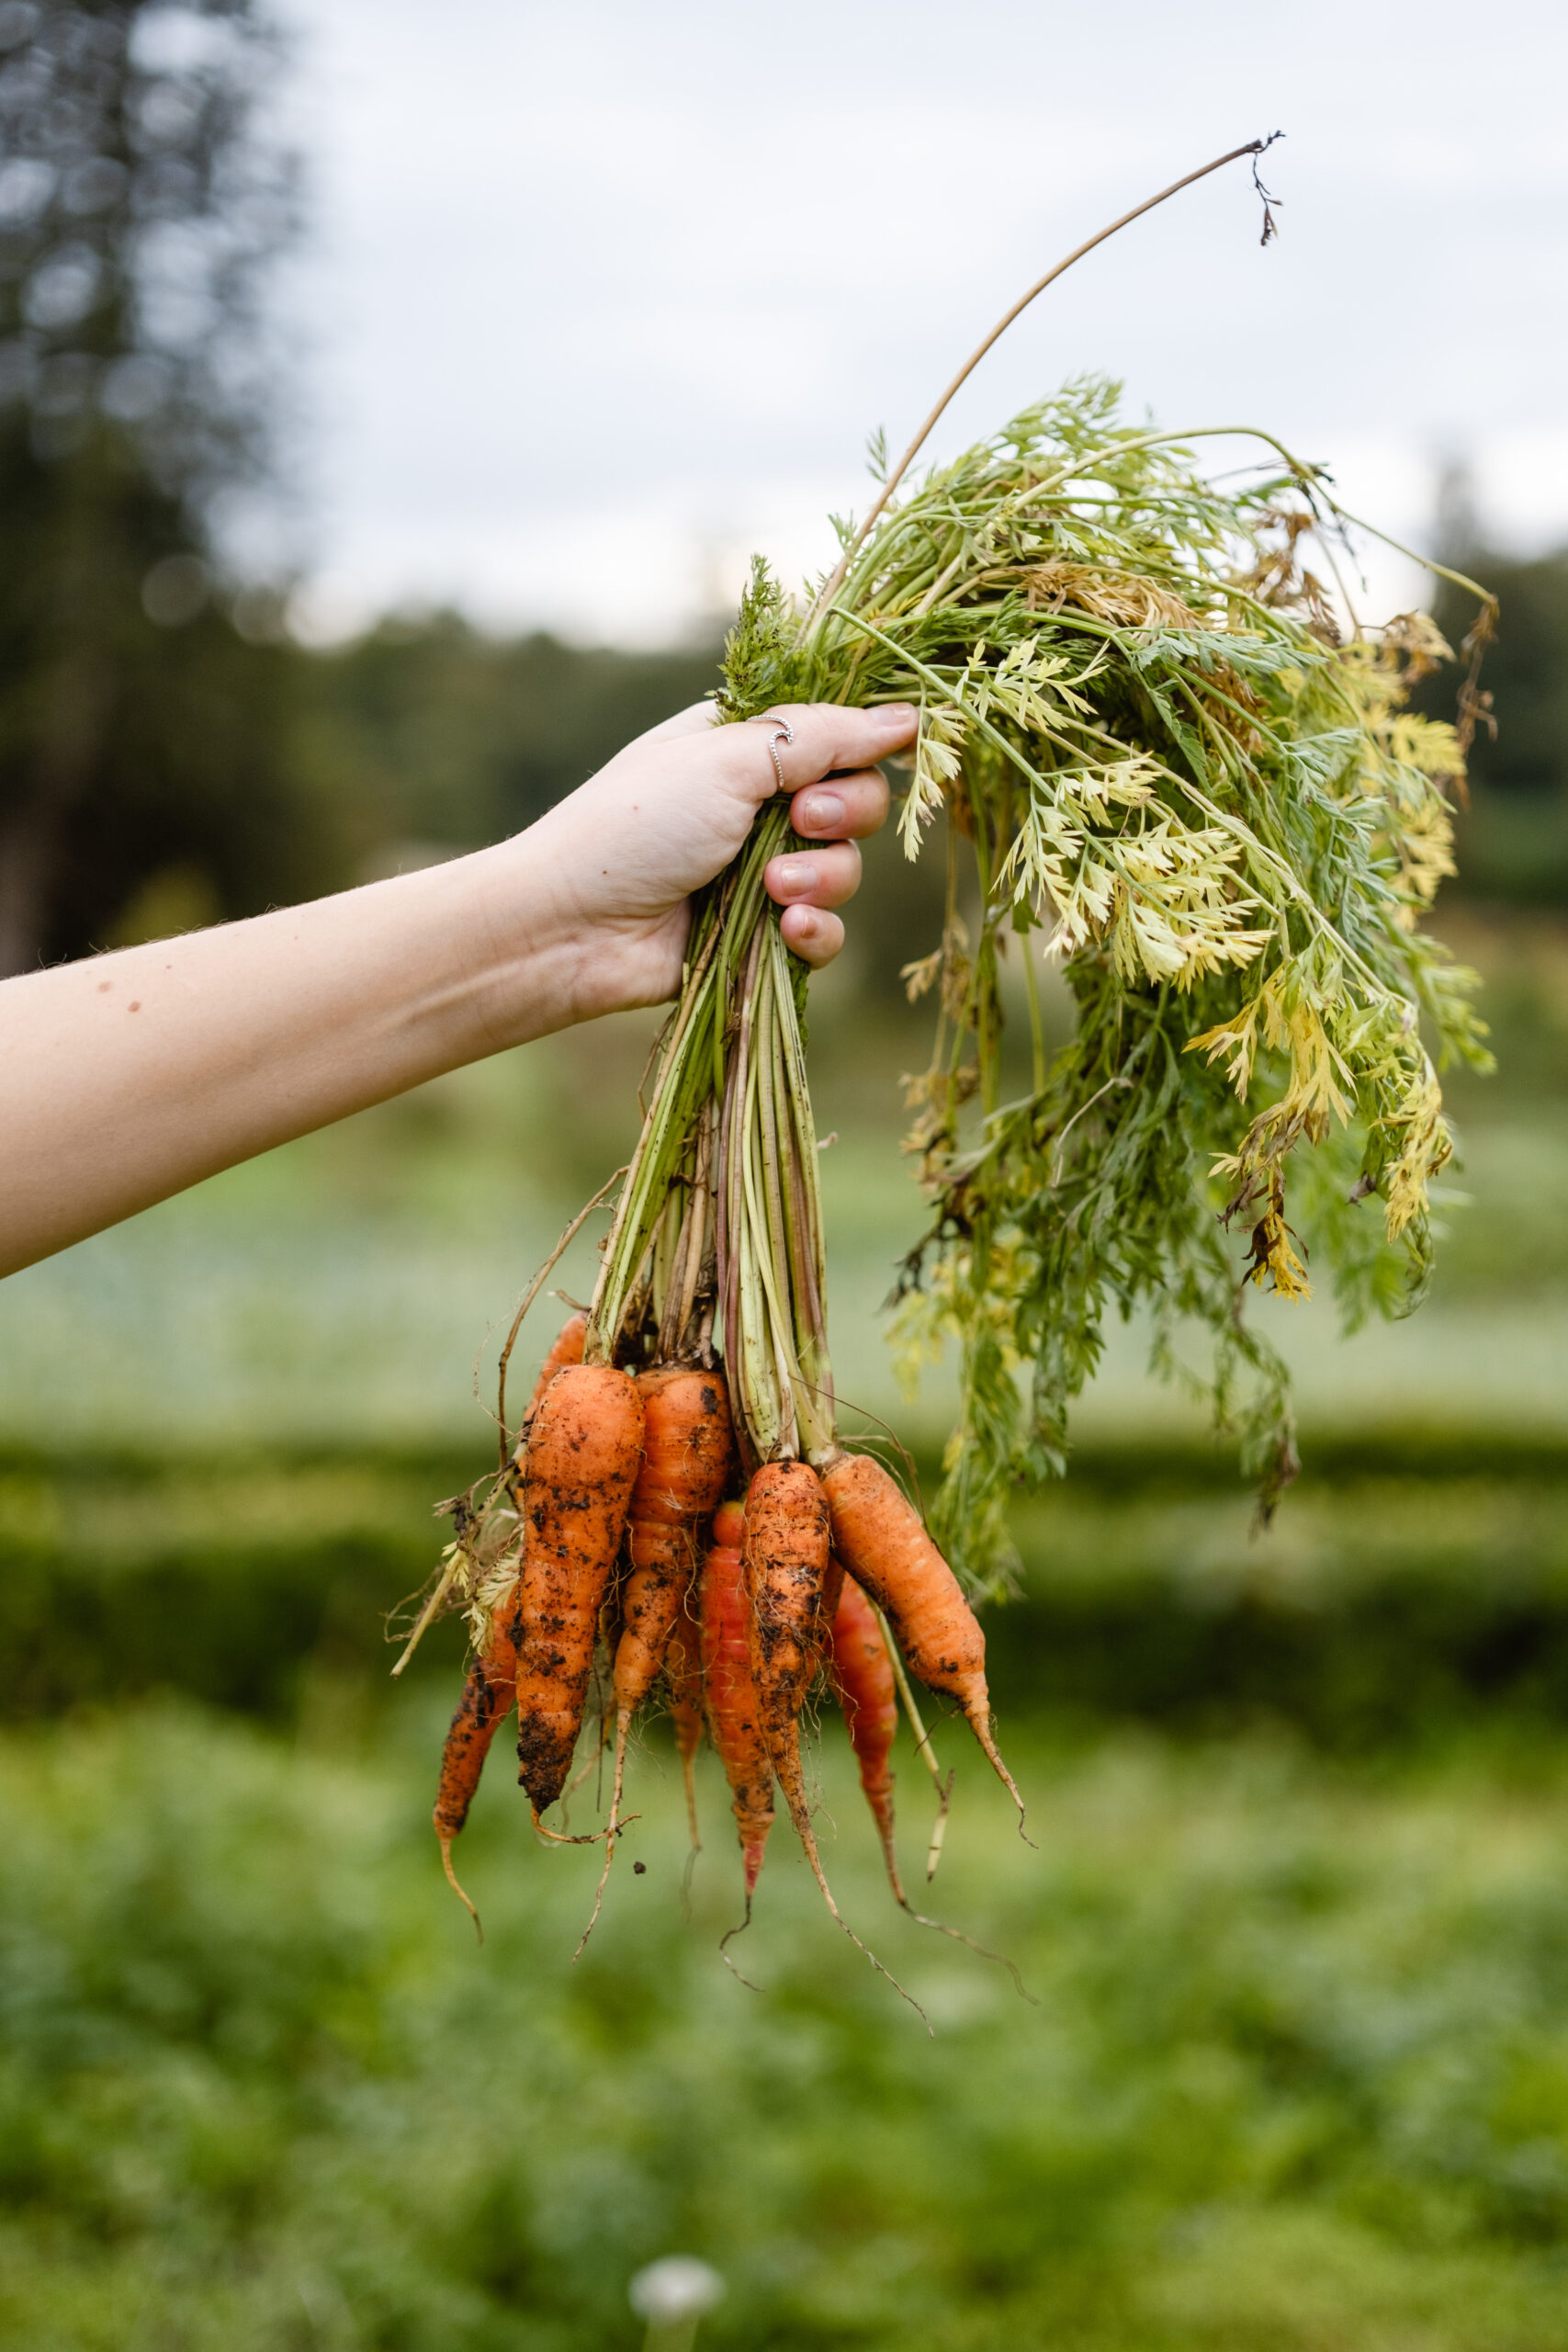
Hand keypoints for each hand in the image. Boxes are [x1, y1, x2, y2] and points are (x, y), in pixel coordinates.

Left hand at [520, 699, 917, 1017]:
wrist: (572, 926)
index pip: (838, 734)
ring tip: (772, 889)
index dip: (863, 747)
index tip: (874, 754)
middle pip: (856, 803)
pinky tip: (786, 929)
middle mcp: (758, 804)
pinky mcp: (760, 935)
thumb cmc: (637, 825)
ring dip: (823, 878)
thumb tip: (906, 716)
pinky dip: (816, 933)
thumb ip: (821, 737)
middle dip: (844, 816)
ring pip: (845, 871)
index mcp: (746, 745)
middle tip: (802, 821)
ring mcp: (760, 872)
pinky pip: (824, 933)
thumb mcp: (728, 758)